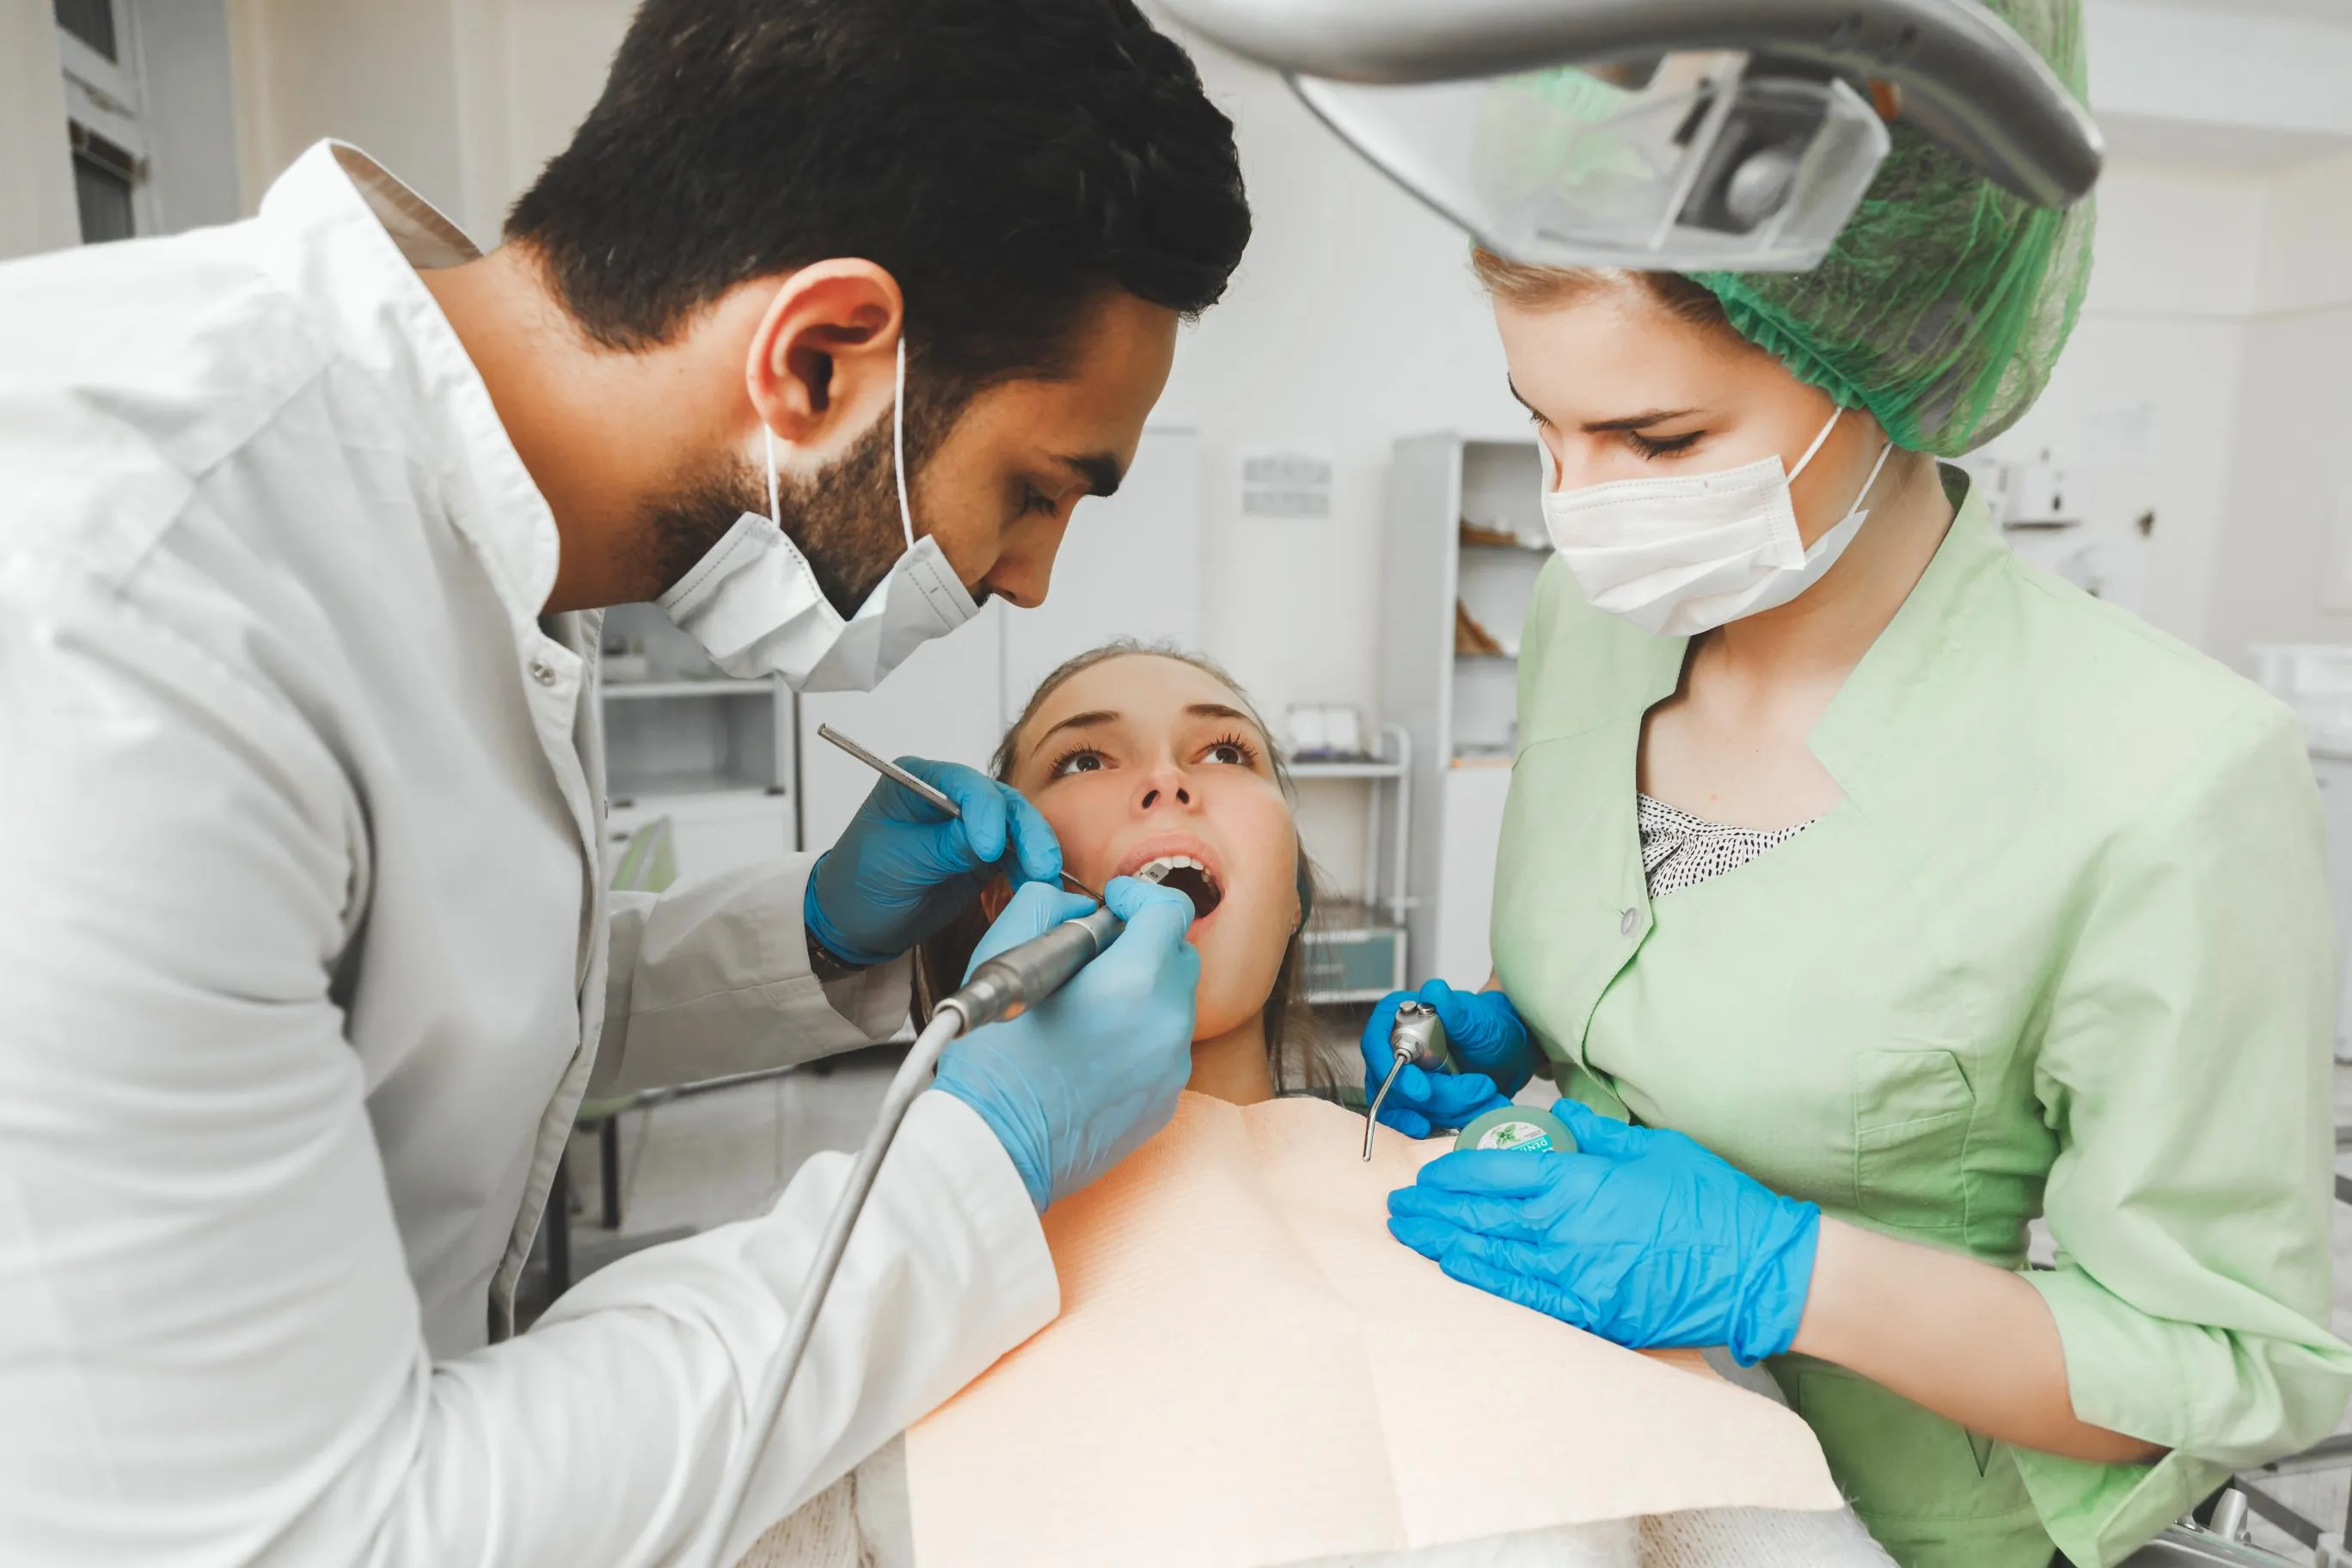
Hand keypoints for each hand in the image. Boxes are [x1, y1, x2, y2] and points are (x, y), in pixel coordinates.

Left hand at [805, 757, 1061, 964]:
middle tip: (1039, 864)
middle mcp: (949, 796)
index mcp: (917, 781)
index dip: (984, 811)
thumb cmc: (858, 884)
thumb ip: (943, 848)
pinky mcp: (984, 856)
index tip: (989, 848)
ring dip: (1035, 851)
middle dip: (1025, 831)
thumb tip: (993, 840)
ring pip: (1018, 827)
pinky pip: (1017, 856)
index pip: (963, 784)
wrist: (853, 922)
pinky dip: (1030, 871)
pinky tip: (1037, 887)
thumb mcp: (895, 863)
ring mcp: (970, 825)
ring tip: (1044, 879)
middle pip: (1001, 802)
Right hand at [933, 877, 1199, 1211]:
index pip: (1171, 911)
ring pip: (1173, 1006)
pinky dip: (1138, 1038)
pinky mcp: (1164, 1104)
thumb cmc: (992, 1059)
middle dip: (1143, 943)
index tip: (1112, 903)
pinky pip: (1164, 1051)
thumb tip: (1077, 907)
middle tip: (1094, 956)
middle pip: (1179, 956)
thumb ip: (1046, 907)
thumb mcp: (1002, 957)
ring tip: (1086, 1009)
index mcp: (1135, 981)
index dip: (1139, 897)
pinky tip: (1091, 1051)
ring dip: (1141, 993)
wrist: (994, 1147)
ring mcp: (1171, 1069)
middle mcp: (1167, 1024)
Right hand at [1358, 981, 1536, 1137]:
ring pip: (1409, 1110)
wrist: (1503, 1052)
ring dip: (1453, 1110)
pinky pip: (1419, 1122)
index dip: (1391, 1070)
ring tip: (1489, 1095)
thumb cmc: (1486, 1026)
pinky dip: (1449, 1123)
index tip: (1423, 1091)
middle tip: (1482, 1088)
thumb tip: (1433, 991)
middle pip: (1393, 1086)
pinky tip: (1471, 1118)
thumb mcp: (1474, 1016)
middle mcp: (1391, 1050)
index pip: (1375, 1044)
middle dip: (1442, 1096)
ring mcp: (1400, 1079)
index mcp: (1396, 1018)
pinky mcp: (1413, 1105)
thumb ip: (1453, 1007)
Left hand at [1387, 1100, 1819, 1365]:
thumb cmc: (1711, 1202)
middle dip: (1434, 1210)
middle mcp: (1565, 1229)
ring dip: (1444, 1243)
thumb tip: (1557, 1112)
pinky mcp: (1591, 1312)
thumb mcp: (1651, 1148)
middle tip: (1401, 1207)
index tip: (1428, 1173)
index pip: (1496, 1171)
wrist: (1756, 1268)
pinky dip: (1484, 1281)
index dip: (1454, 1173)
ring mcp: (1575, 1275)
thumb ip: (1595, 1132)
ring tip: (1411, 1235)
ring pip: (1491, 1256)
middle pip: (1480, 1216)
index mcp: (1579, 1181)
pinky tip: (1455, 1270)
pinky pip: (1524, 1296)